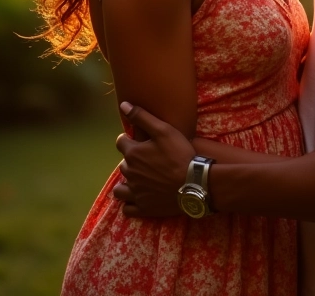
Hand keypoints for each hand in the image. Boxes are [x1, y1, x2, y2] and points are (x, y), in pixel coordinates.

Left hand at [113, 102, 194, 217]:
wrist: (194, 183)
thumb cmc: (180, 154)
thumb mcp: (163, 130)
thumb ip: (141, 117)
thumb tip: (123, 105)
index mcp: (133, 154)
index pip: (121, 143)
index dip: (128, 140)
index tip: (137, 140)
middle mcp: (130, 173)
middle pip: (123, 165)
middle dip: (131, 161)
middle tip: (145, 160)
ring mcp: (136, 193)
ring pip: (120, 189)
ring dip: (125, 184)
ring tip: (137, 180)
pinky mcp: (143, 208)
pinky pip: (127, 208)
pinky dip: (129, 203)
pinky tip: (137, 198)